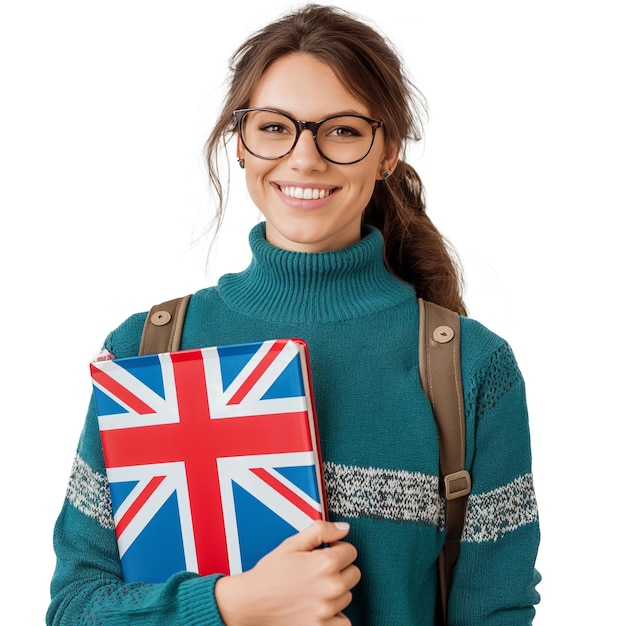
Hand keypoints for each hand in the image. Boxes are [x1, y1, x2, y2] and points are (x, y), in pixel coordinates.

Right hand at [215, 520, 359, 625]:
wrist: (250, 603)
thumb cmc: (269, 573)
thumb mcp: (292, 543)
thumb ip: (321, 531)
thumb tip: (344, 528)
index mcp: (325, 563)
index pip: (351, 551)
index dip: (336, 549)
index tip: (323, 553)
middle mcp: (331, 587)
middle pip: (353, 573)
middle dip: (339, 569)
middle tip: (318, 571)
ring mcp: (327, 610)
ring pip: (347, 595)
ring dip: (336, 591)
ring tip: (314, 588)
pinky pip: (344, 621)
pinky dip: (336, 615)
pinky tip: (321, 607)